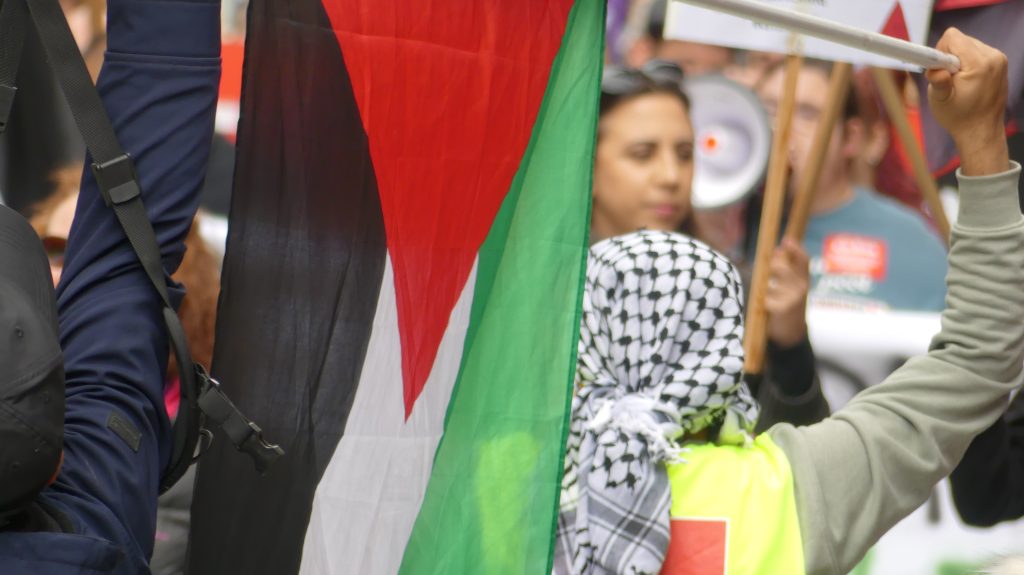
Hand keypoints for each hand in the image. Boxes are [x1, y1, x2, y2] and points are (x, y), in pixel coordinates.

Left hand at [764, 239, 808, 348]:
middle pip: (780, 268)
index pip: (803, 260)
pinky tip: (768, 310)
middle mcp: (801, 287)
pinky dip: (763, 303)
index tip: (786, 240)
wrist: (792, 334)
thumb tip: (778, 250)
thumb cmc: (788, 306)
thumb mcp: (791, 288)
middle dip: (771, 269)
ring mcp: (793, 298)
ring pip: (769, 283)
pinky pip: (765, 298)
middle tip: (769, 277)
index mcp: (804, 281)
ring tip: (770, 299)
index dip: (795, 249)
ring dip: (765, 290)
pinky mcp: (783, 308)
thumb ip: (787, 270)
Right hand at [927, 28, 1009, 175]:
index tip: (940, 69)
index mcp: (980, 63)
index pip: (953, 37)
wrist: (981, 131)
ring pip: (969, 44)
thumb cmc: (959, 117)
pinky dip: (967, 62)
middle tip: (949, 78)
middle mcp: (994, 56)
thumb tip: (934, 68)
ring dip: (958, 59)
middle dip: (949, 56)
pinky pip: (977, 52)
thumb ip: (937, 80)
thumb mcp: (940, 101)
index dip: (940, 51)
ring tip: (958, 81)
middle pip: (961, 39)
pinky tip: (967, 80)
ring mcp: (999, 59)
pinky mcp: (1000, 63)